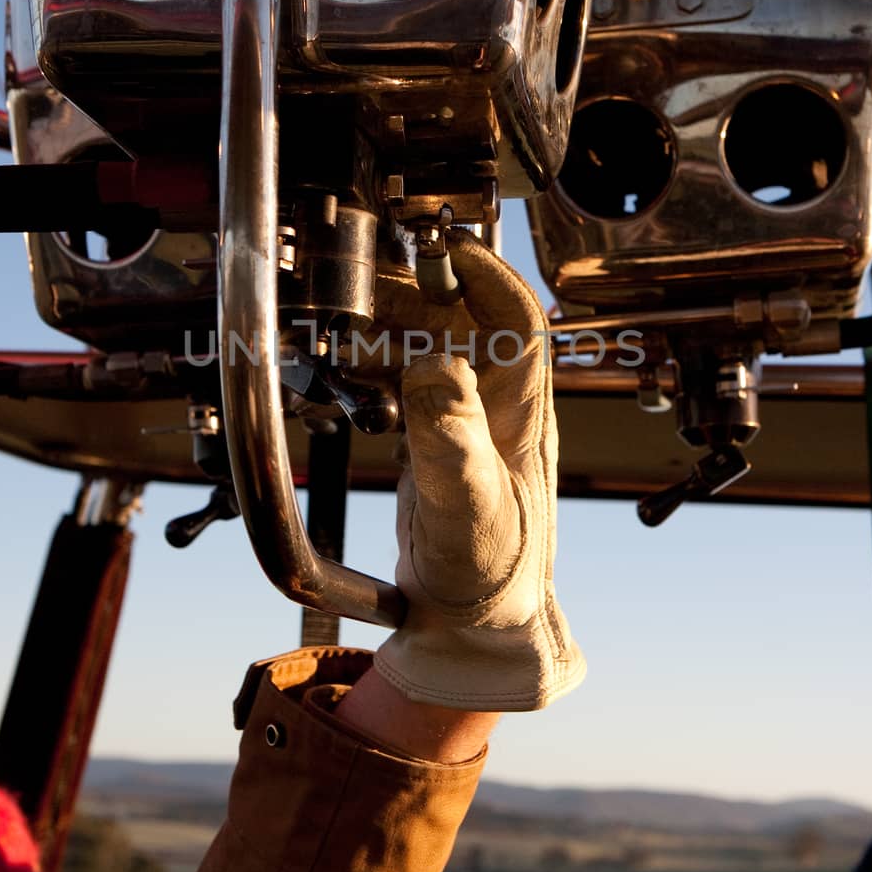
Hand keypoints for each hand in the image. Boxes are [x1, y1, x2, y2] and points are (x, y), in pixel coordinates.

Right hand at [366, 230, 585, 711]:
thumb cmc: (490, 575)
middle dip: (423, 287)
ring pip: (433, 342)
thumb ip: (452, 444)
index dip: (490, 274)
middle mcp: (498, 406)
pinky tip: (348, 367)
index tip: (449, 245)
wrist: (471, 626)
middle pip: (468, 318)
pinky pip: (408, 379)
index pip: (520, 319)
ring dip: (393, 322)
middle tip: (372, 276)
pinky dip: (377, 363)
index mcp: (523, 413)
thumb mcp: (471, 509)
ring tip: (349, 317)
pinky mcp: (432, 438)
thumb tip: (439, 367)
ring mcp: (464, 420)